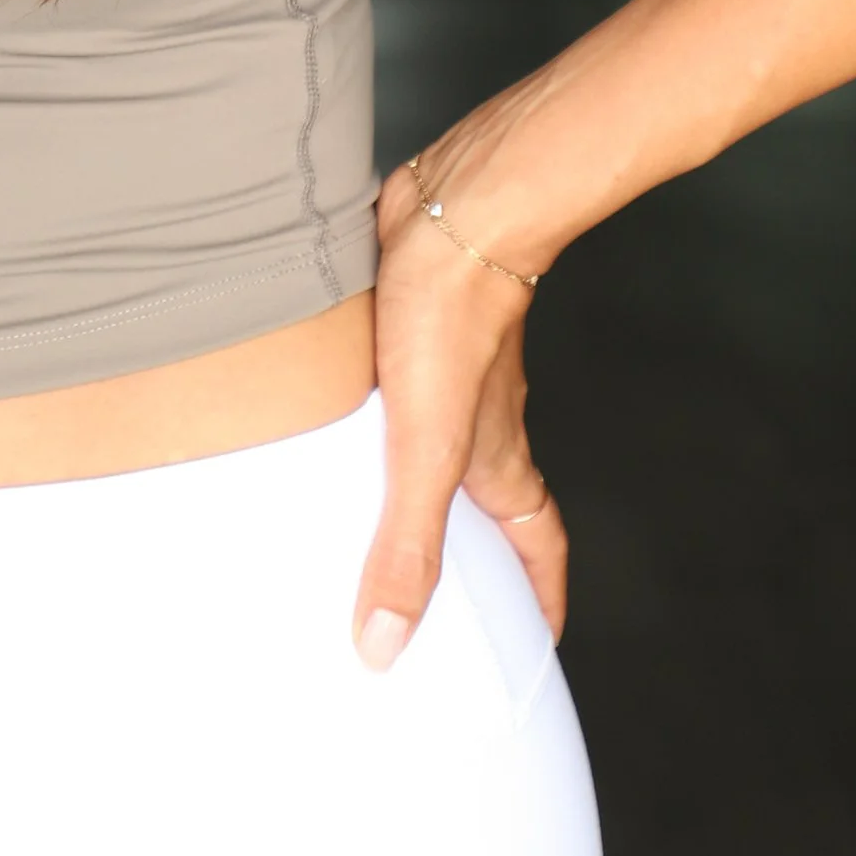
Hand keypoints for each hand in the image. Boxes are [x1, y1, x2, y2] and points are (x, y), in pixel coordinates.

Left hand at [353, 154, 565, 669]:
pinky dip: (361, 424)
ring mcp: (439, 375)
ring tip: (357, 523)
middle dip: (464, 553)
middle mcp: (475, 424)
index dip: (538, 597)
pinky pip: (385, 395)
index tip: (535, 642)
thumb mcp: (426, 451)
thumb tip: (386, 645)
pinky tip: (317, 429)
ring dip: (405, 484)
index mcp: (495, 463)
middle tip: (430, 598)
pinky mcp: (400, 333)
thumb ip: (407, 545)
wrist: (450, 211)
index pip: (535, 547)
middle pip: (480, 503)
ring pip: (428, 447)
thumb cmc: (453, 320)